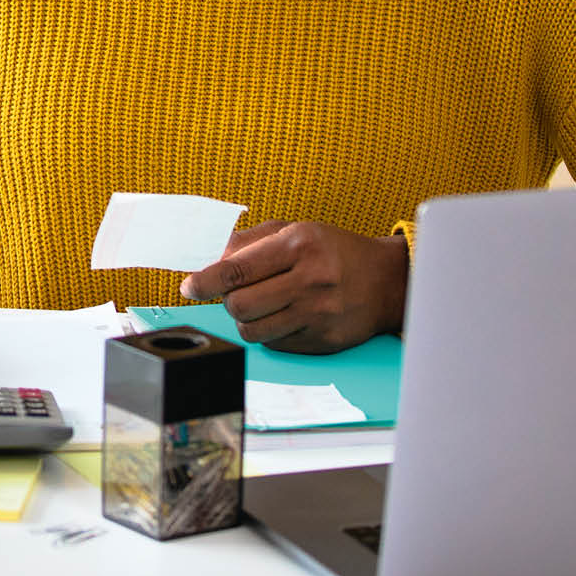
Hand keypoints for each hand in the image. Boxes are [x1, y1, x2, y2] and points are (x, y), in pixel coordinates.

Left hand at [180, 220, 408, 353]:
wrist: (386, 281)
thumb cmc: (334, 251)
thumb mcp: (295, 231)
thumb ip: (250, 241)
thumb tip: (211, 258)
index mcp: (299, 245)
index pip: (238, 269)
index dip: (205, 281)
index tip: (188, 287)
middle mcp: (310, 280)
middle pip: (240, 304)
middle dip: (227, 301)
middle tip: (234, 292)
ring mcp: (318, 314)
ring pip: (253, 330)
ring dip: (246, 319)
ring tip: (259, 304)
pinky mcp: (323, 341)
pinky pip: (276, 344)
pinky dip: (269, 332)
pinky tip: (283, 315)